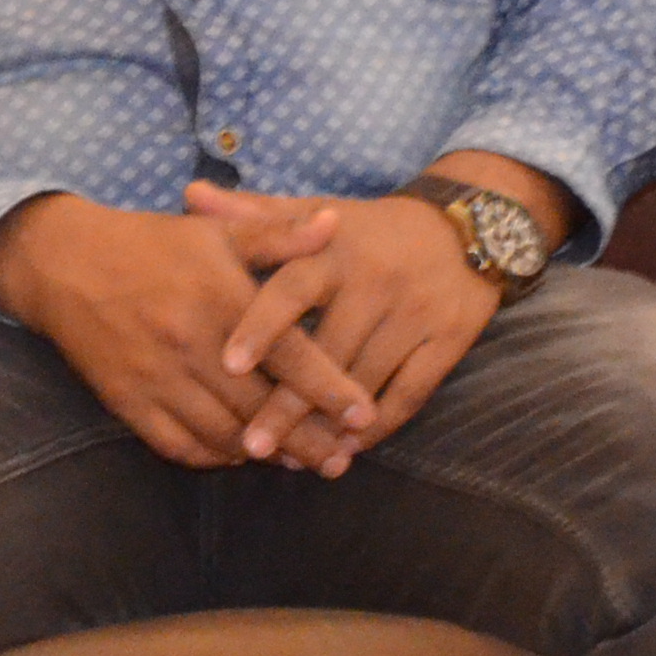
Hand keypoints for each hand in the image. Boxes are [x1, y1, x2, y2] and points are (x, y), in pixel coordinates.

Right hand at [0, 193, 380, 469]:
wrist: (61, 263)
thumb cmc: (147, 243)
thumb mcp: (214, 232)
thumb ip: (278, 235)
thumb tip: (335, 224)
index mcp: (219, 300)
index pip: (288, 357)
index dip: (330, 390)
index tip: (364, 415)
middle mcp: (190, 345)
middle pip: (262, 407)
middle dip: (307, 438)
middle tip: (343, 457)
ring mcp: (156, 378)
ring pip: (223, 434)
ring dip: (265, 453)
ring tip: (301, 462)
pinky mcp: (127, 401)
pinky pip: (178, 444)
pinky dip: (214, 456)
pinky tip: (239, 455)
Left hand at [189, 186, 501, 462]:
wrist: (466, 226)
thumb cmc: (370, 229)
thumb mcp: (316, 212)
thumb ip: (254, 215)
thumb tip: (190, 195)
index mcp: (332, 250)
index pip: (291, 289)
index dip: (259, 327)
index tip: (229, 365)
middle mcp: (373, 281)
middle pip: (326, 351)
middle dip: (288, 402)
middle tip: (252, 444)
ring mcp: (414, 313)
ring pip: (365, 380)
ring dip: (329, 424)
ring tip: (293, 460)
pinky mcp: (450, 340)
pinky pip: (410, 393)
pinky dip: (379, 426)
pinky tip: (348, 448)